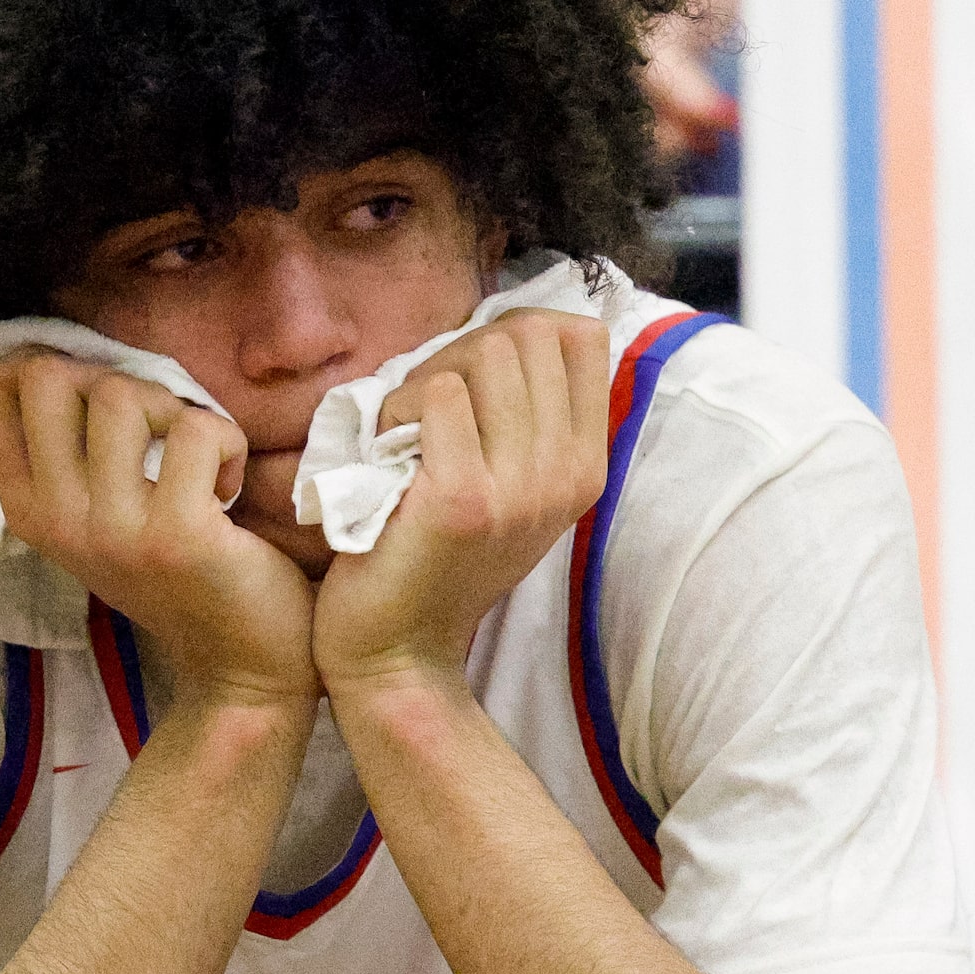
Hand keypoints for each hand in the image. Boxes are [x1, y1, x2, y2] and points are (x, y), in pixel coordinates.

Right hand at [0, 350, 316, 709]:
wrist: (239, 662)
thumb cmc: (172, 573)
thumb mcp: (94, 517)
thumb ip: (65, 451)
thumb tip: (54, 356)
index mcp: (26, 510)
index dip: (40, 361)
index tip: (91, 393)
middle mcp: (56, 520)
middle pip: (47, 376)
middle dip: (109, 378)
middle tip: (149, 427)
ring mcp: (113, 529)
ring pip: (121, 395)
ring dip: (173, 409)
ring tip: (194, 460)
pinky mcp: (177, 534)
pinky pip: (196, 429)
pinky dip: (227, 443)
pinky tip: (226, 489)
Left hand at [313, 310, 609, 696]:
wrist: (396, 649)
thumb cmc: (436, 554)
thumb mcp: (510, 485)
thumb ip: (529, 414)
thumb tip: (525, 324)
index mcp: (587, 466)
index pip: (581, 337)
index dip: (517, 332)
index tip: (472, 377)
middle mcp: (567, 475)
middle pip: (527, 335)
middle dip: (462, 350)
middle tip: (425, 407)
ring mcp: (521, 488)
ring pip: (482, 354)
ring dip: (425, 378)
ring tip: (406, 433)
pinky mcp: (463, 499)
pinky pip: (434, 393)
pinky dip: (396, 408)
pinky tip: (387, 455)